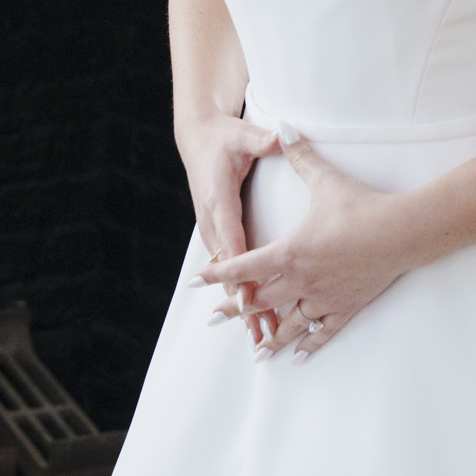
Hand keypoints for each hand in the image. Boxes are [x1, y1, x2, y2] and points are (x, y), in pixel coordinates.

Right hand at [175, 110, 279, 335]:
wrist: (197, 138)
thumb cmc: (222, 138)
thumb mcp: (242, 136)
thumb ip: (261, 140)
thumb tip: (278, 137)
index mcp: (219, 201)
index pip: (232, 242)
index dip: (242, 272)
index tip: (251, 297)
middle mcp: (213, 222)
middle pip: (231, 271)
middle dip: (246, 304)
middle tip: (262, 336)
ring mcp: (213, 229)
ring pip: (230, 276)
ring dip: (244, 306)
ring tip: (260, 339)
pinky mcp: (218, 232)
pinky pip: (230, 269)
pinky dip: (241, 292)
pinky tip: (252, 315)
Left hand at [198, 122, 419, 363]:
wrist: (400, 232)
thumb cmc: (361, 207)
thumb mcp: (326, 180)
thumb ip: (300, 156)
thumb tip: (284, 126)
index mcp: (288, 252)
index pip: (243, 265)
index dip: (217, 273)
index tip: (196, 282)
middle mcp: (300, 280)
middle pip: (259, 300)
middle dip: (235, 309)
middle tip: (215, 319)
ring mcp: (322, 298)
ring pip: (287, 323)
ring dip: (268, 335)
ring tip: (255, 350)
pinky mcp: (345, 307)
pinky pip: (322, 332)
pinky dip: (308, 344)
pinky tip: (298, 356)